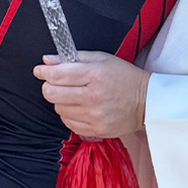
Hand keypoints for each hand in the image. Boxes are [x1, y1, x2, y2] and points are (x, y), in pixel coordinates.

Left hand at [33, 51, 147, 137]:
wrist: (147, 102)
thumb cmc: (125, 77)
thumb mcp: (103, 59)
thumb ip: (74, 57)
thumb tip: (48, 60)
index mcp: (95, 75)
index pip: (58, 75)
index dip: (43, 72)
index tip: (39, 70)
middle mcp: (93, 96)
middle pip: (53, 94)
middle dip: (48, 87)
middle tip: (54, 83)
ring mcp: (94, 116)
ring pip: (59, 109)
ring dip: (60, 101)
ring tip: (73, 95)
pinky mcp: (96, 130)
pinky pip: (69, 123)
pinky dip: (69, 114)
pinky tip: (80, 107)